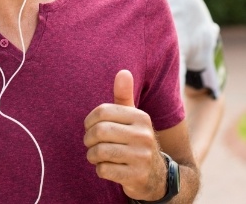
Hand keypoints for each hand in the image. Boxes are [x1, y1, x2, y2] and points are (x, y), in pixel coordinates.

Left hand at [83, 69, 167, 200]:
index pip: (102, 112)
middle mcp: (144, 135)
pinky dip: (100, 169)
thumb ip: (124, 95)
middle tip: (90, 143)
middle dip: (88, 139)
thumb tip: (123, 71)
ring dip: (92, 155)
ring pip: (100, 152)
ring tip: (95, 155)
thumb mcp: (133, 117)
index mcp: (140, 117)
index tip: (89, 127)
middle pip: (99, 131)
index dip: (89, 120)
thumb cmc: (135, 139)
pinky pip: (104, 170)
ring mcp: (142, 157)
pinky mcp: (137, 177)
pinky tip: (106, 168)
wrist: (158, 176)